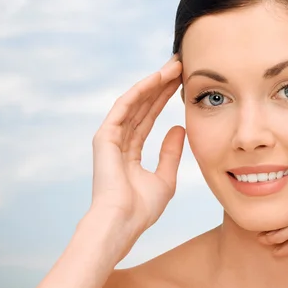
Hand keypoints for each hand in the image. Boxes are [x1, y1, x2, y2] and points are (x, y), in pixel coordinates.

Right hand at [88, 54, 184, 258]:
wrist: (122, 223)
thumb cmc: (142, 209)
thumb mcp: (166, 179)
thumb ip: (171, 153)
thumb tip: (178, 128)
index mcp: (130, 152)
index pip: (149, 117)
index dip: (165, 98)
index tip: (182, 82)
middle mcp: (119, 141)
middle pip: (143, 105)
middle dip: (161, 85)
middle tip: (180, 64)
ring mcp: (110, 137)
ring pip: (135, 102)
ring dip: (154, 82)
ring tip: (174, 65)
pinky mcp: (105, 136)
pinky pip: (125, 107)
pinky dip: (140, 91)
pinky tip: (156, 78)